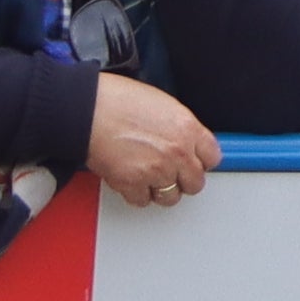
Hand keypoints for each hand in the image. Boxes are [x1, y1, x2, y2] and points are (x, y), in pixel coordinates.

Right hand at [81, 74, 220, 209]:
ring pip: (170, 197)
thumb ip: (179, 127)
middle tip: (171, 173)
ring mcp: (156, 170)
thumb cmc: (117, 100)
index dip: (201, 161)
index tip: (194, 163)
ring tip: (150, 179)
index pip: (212, 157)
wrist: (87, 109)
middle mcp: (177, 152)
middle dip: (182, 179)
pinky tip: (131, 181)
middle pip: (195, 182)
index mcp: (188, 128)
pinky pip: (142, 200)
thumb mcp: (163, 105)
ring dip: (161, 190)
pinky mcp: (132, 183)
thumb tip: (185, 142)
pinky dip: (136, 194)